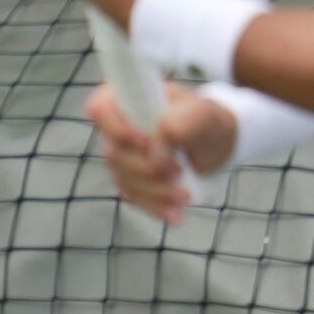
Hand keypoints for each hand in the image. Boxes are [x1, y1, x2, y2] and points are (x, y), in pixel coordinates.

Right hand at [83, 80, 238, 223]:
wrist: (214, 143)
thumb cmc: (206, 120)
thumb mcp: (205, 115)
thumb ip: (184, 121)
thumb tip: (160, 141)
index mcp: (129, 99)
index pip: (99, 107)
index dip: (116, 127)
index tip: (146, 141)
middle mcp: (118, 127)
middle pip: (114, 153)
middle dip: (147, 168)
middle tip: (180, 171)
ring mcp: (122, 155)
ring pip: (124, 179)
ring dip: (155, 191)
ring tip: (186, 194)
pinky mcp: (131, 179)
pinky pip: (134, 197)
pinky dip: (155, 207)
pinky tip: (175, 214)